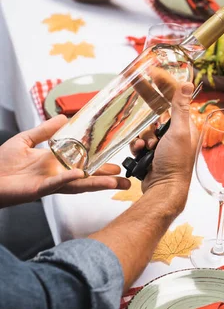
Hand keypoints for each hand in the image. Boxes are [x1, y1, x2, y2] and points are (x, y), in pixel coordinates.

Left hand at [0, 116, 129, 207]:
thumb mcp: (26, 139)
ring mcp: (49, 183)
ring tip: (115, 183)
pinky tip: (80, 175)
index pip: (83, 165)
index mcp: (55, 163)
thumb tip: (65, 118)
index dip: (100, 166)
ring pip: (78, 184)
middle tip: (127, 181)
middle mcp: (56, 175)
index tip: (117, 165)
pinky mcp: (38, 189)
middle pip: (87, 178)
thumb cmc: (1, 162)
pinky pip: (55, 184)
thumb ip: (46, 130)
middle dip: (107, 180)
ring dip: (96, 183)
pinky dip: (67, 179)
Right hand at [130, 83, 197, 208]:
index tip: (152, 71)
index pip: (175, 97)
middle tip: (135, 83)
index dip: (164, 83)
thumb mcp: (178, 132)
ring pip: (146, 128)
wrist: (162, 190)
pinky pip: (139, 141)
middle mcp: (176, 132)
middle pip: (158, 110)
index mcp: (186, 125)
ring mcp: (163, 143)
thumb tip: (188, 84)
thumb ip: (180, 108)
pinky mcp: (151, 154)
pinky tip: (139, 153)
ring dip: (142, 136)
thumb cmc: (174, 163)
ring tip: (146, 146)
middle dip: (147, 106)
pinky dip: (137, 146)